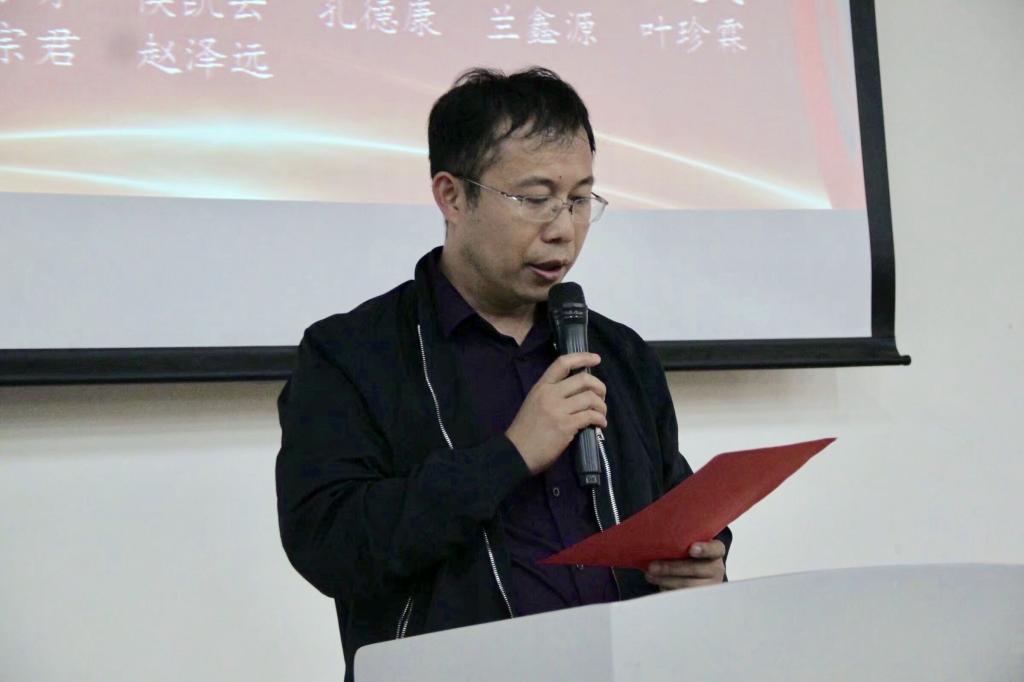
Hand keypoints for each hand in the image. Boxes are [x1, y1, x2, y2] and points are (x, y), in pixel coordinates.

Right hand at [506, 352, 606, 474]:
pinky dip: (600, 419)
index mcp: (541, 386)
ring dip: (602, 406)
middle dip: (599, 387)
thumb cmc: (525, 431)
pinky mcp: (565, 426)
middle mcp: (550, 394)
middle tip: (602, 397)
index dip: (582, 357)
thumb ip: (552, 395)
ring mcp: (558, 410)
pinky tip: (600, 424)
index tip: (596, 359)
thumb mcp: (534, 403)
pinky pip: (591, 416)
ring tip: (601, 414)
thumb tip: (578, 394)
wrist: (516, 453)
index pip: (562, 363)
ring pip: (590, 398)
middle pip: (583, 380)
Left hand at [644, 540, 725, 589]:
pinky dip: (667, 590)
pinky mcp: (699, 599)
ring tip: (650, 575)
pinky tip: (658, 584)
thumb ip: (681, 542)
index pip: (715, 549)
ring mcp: (709, 586)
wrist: (696, 574)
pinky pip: (682, 597)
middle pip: (695, 569)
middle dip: (671, 568)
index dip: (704, 549)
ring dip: (665, 580)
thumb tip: (658, 542)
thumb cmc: (688, 554)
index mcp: (716, 551)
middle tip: (652, 567)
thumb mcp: (689, 545)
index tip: (691, 549)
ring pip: (687, 585)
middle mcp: (716, 569)